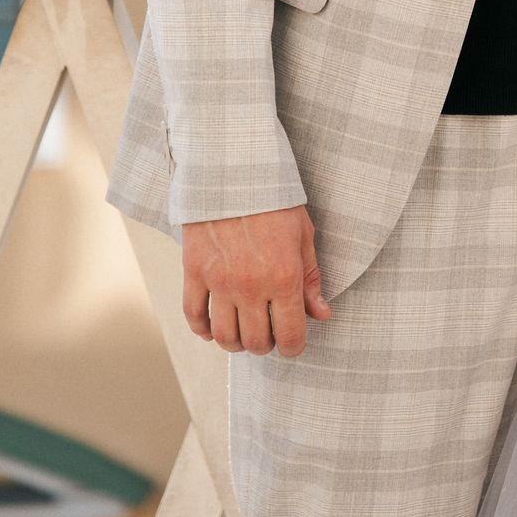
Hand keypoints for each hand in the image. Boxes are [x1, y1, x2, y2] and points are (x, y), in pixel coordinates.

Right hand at [182, 203, 330, 358]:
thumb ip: (311, 279)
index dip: (295, 346)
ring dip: (236, 343)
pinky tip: (213, 328)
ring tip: (244, 332)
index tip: (293, 342)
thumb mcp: (303, 235)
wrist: (234, 170)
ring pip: (225, 337)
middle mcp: (251, 285)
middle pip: (256, 342)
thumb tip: (322, 314)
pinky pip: (194, 316)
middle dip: (266, 345)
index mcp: (284, 276)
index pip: (290, 335)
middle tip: (269, 333)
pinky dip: (203, 330)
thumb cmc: (274, 201)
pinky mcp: (194, 272)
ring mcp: (219, 281)